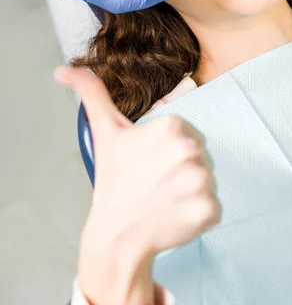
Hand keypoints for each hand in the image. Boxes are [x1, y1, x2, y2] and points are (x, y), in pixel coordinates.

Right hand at [54, 66, 220, 304]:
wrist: (116, 234)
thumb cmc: (113, 180)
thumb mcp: (105, 132)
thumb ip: (92, 92)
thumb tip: (62, 70)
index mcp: (171, 126)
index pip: (187, 136)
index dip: (169, 152)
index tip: (150, 165)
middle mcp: (189, 149)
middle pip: (200, 157)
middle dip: (182, 170)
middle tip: (156, 184)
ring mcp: (200, 181)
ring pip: (208, 181)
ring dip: (191, 193)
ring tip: (165, 201)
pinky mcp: (207, 209)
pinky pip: (215, 208)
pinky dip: (200, 216)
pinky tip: (175, 217)